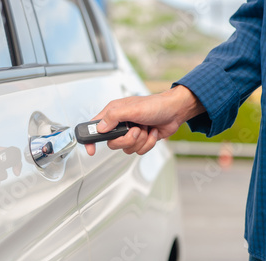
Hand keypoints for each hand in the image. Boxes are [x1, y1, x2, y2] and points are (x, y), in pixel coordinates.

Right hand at [85, 85, 205, 155]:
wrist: (175, 111)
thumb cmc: (156, 105)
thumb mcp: (132, 108)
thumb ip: (113, 117)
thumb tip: (100, 128)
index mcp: (114, 113)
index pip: (95, 127)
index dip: (90, 139)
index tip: (90, 149)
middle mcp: (120, 124)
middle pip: (112, 143)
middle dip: (126, 140)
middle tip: (135, 130)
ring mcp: (130, 133)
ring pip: (126, 149)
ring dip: (140, 141)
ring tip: (145, 129)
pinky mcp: (140, 140)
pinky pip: (138, 151)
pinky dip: (148, 143)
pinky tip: (152, 132)